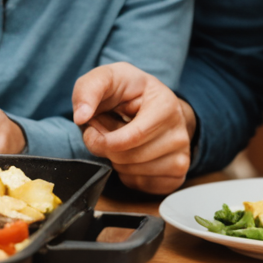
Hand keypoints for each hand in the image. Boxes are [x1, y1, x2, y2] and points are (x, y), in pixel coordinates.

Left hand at [72, 63, 193, 193]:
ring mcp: (182, 157)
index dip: (103, 140)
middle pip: (130, 157)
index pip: (132, 137)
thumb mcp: (107, 77)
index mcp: (166, 106)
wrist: (153, 104)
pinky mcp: (177, 176)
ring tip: (119, 138)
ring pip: (133, 172)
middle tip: (105, 130)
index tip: (90, 130)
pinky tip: (130, 153)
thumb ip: (89, 89)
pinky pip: (140, 185)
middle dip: (106, 147)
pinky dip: (126, 173)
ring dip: (115, 159)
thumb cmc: (129, 91)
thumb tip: (81, 117)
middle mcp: (180, 134)